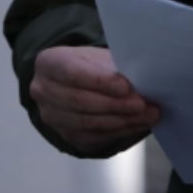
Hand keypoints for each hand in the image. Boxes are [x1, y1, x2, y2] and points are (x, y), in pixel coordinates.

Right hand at [29, 46, 158, 155]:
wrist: (80, 81)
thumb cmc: (93, 65)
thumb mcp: (101, 57)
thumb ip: (114, 67)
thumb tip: (139, 83)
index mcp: (50, 63)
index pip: (73, 73)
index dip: (100, 81)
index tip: (125, 87)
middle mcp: (43, 90)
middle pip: (80, 101)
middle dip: (115, 105)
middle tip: (142, 104)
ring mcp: (51, 115)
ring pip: (87, 122)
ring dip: (121, 120)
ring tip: (149, 115)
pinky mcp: (65, 134)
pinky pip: (93, 136)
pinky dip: (119, 131)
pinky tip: (139, 124)